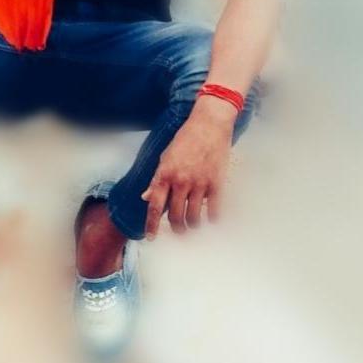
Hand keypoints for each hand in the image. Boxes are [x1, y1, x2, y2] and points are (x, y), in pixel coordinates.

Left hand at [141, 96, 236, 238]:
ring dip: (192, 226)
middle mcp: (180, 181)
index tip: (151, 237)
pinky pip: (214, 212)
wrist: (209, 124)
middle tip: (179, 230)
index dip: (151, 225)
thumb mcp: (166, 156)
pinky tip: (210, 218)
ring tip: (192, 224)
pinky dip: (211, 219)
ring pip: (193, 218)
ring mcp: (199, 183)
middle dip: (176, 228)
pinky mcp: (217, 184)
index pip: (155, 205)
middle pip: (175, 217)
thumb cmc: (186, 138)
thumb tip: (146, 197)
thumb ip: (156, 179)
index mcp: (165, 174)